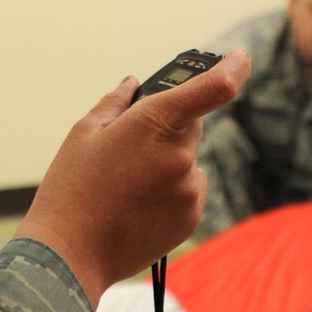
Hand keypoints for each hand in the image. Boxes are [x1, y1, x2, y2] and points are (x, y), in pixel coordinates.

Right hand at [17, 49, 249, 305]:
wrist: (70, 253)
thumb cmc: (71, 188)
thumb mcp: (84, 133)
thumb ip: (117, 102)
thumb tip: (134, 85)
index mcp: (154, 123)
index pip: (214, 88)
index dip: (233, 68)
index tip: (240, 57)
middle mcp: (180, 155)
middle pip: (191, 124)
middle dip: (169, 125)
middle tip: (131, 143)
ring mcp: (188, 188)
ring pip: (188, 160)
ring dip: (168, 162)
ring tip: (126, 184)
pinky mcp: (190, 217)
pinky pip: (189, 189)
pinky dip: (171, 189)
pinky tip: (137, 203)